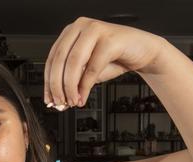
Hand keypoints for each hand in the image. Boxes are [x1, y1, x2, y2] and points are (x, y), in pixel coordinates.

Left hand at [44, 17, 166, 107]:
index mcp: (70, 32)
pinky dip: (86, 86)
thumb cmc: (114, 58)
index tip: (49, 99)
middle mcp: (80, 27)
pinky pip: (93, 67)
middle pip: (60, 60)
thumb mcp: (87, 70)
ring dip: (71, 87)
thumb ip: (72, 81)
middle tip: (60, 103)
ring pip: (74, 63)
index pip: (52, 58)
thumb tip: (57, 100)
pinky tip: (83, 97)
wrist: (144, 51)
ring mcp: (95, 30)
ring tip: (72, 101)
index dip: (48, 82)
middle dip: (57, 86)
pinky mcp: (110, 39)